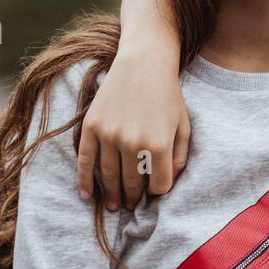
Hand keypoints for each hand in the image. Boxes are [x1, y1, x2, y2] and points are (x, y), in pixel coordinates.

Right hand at [77, 53, 189, 210]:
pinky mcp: (92, 126)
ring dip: (111, 195)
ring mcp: (109, 134)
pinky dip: (84, 181)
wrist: (144, 62)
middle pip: (132, 183)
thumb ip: (180, 156)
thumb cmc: (168, 94)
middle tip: (132, 205)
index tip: (155, 188)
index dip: (158, 190)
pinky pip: (85, 160)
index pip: (158, 185)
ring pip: (109, 176)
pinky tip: (88, 195)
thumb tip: (167, 183)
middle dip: (134, 198)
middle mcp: (133, 142)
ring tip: (115, 206)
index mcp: (159, 144)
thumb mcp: (184, 124)